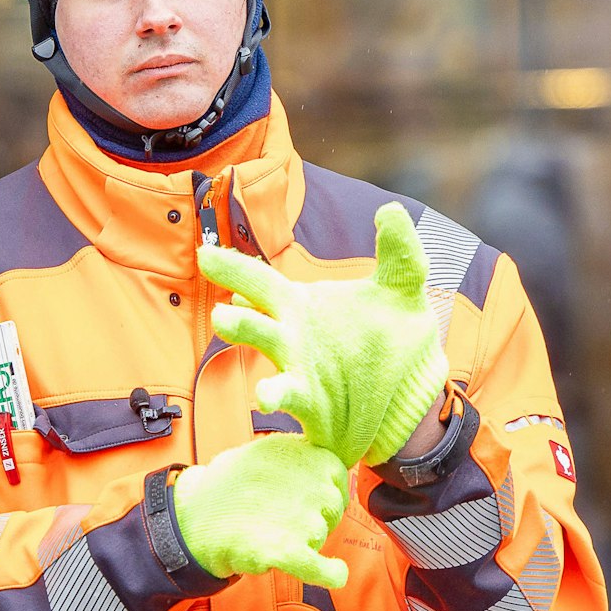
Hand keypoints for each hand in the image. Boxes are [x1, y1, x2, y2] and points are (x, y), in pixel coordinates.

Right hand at [171, 434, 350, 586]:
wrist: (194, 516)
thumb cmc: (227, 486)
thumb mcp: (264, 452)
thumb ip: (297, 457)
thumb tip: (323, 471)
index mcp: (305, 455)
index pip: (337, 477)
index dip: (321, 489)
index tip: (302, 496)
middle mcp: (310, 485)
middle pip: (333, 509)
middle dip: (314, 515)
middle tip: (280, 516)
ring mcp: (302, 519)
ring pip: (321, 536)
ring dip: (304, 538)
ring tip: (269, 531)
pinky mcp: (288, 551)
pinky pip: (323, 569)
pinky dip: (331, 573)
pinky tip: (335, 572)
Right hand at [201, 203, 447, 467]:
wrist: (407, 392)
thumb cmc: (390, 337)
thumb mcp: (402, 288)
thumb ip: (400, 249)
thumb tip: (390, 209)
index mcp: (301, 305)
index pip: (260, 282)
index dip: (233, 269)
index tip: (204, 255)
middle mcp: (289, 336)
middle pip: (254, 317)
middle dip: (237, 310)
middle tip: (218, 305)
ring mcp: (297, 369)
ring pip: (265, 350)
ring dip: (245, 334)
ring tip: (227, 324)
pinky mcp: (311, 401)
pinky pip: (287, 396)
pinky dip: (273, 395)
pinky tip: (264, 397)